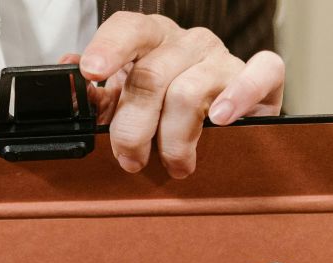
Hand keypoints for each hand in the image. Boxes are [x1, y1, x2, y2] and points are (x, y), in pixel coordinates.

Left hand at [66, 13, 285, 178]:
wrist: (228, 133)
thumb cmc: (169, 120)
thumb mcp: (127, 109)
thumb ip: (98, 98)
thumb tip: (69, 77)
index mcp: (152, 42)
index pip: (128, 28)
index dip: (108, 48)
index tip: (91, 73)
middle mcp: (187, 43)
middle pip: (151, 75)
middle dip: (134, 126)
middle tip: (130, 159)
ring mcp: (223, 58)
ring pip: (189, 91)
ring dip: (174, 139)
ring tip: (174, 164)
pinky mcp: (263, 77)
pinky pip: (259, 73)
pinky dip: (238, 96)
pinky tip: (220, 120)